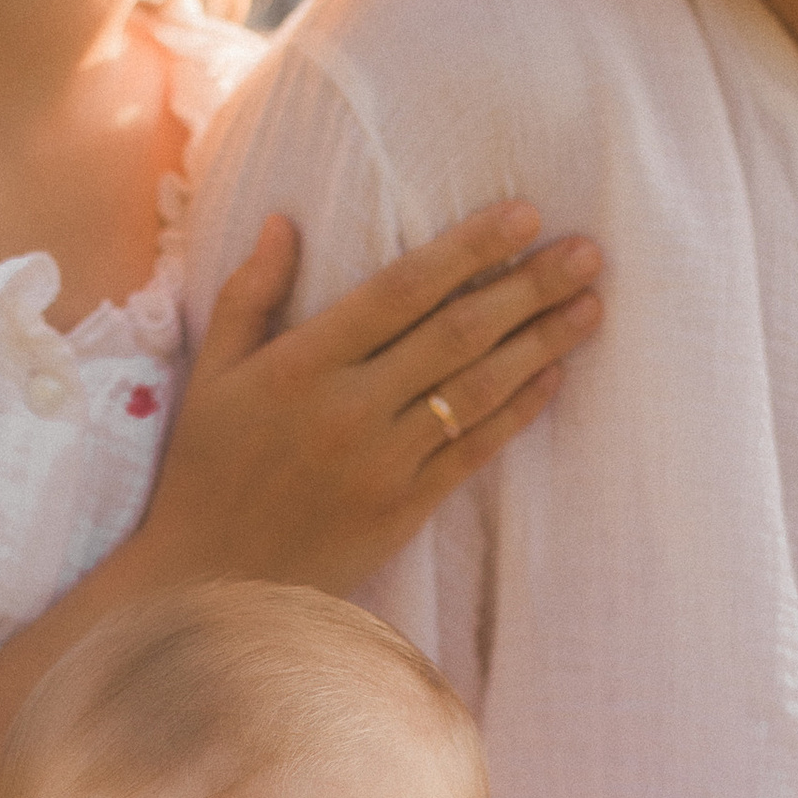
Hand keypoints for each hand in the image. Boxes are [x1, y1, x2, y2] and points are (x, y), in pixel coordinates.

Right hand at [141, 205, 600, 598]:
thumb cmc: (207, 471)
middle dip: (528, 287)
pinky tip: (555, 374)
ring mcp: (383, 462)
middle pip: (457, 332)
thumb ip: (249, 294)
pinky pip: (474, 450)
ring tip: (591, 303)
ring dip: (542, 342)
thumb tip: (282, 221)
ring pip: (478, 389)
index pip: (402, 288)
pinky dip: (519, 410)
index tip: (524, 215)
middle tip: (586, 251)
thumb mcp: (213, 375)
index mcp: (302, 364)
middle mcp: (350, 407)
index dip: (469, 249)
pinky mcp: (404, 508)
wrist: (211, 582)